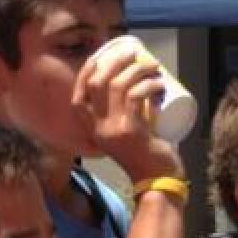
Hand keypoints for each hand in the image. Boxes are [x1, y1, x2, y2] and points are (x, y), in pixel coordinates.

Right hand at [72, 46, 182, 185]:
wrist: (158, 183)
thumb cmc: (147, 157)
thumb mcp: (126, 136)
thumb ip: (124, 118)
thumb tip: (135, 88)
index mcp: (93, 131)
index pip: (78, 97)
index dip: (86, 73)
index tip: (100, 56)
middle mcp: (99, 130)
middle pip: (97, 84)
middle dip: (114, 62)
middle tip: (133, 54)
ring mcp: (114, 130)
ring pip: (118, 86)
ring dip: (137, 70)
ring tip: (153, 67)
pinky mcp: (132, 131)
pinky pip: (136, 96)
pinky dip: (148, 85)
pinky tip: (159, 83)